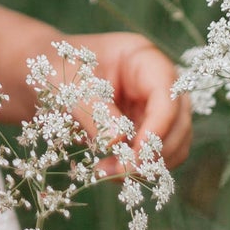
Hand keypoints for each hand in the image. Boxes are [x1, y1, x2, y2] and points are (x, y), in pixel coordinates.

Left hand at [70, 30, 192, 169]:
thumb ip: (94, 110)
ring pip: (172, 144)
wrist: (50, 73)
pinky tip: (108, 169)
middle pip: (179, 122)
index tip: (136, 155)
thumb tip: (117, 142)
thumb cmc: (60, 68)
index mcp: (144, 58)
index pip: (167, 96)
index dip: (158, 128)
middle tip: (120, 170)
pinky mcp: (147, 129)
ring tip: (106, 171)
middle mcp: (158, 82)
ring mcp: (156, 107)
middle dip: (153, 152)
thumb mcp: (72, 84)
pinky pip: (153, 155)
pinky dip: (135, 167)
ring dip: (145, 165)